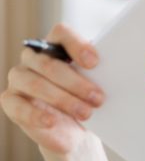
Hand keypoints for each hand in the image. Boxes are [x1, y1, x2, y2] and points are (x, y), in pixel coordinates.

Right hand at [0, 24, 109, 160]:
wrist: (74, 127)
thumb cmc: (85, 96)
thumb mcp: (94, 80)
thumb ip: (98, 68)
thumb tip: (117, 61)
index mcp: (55, 44)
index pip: (61, 33)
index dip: (77, 45)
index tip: (95, 63)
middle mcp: (33, 57)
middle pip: (50, 63)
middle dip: (77, 82)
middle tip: (98, 97)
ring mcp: (19, 77)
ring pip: (36, 84)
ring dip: (64, 99)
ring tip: (86, 112)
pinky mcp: (10, 100)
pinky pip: (19, 106)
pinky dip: (37, 115)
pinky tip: (52, 121)